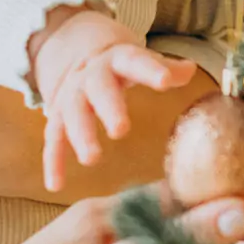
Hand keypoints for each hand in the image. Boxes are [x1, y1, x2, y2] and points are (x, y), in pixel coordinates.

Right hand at [32, 9, 195, 192]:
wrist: (80, 58)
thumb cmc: (120, 67)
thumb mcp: (141, 61)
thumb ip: (165, 69)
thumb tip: (190, 69)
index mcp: (117, 61)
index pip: (135, 62)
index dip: (150, 70)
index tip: (165, 81)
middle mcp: (90, 77)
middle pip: (99, 90)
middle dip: (109, 108)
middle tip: (121, 130)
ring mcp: (70, 97)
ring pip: (73, 114)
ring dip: (81, 136)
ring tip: (92, 159)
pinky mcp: (57, 118)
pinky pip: (53, 140)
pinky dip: (53, 162)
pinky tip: (55, 184)